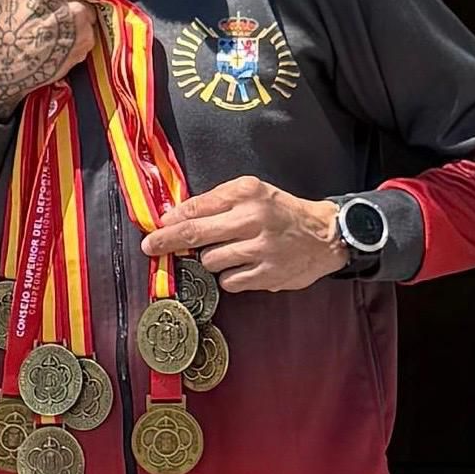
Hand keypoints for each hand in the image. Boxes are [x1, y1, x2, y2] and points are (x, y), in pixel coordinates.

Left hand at [141, 175, 349, 292]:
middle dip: (167, 241)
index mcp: (247, 194)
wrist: (324, 236)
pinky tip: (241, 266)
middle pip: (197, 234)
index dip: (172, 220)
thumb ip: (218, 200)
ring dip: (209, 259)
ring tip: (227, 251)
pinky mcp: (267, 275)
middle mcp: (252, 219)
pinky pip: (229, 281)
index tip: (157, 226)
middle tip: (150, 246)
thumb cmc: (282, 212)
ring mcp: (260, 250)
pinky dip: (228, 276)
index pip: (198, 206)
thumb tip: (178, 215)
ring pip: (210, 261)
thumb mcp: (254, 192)